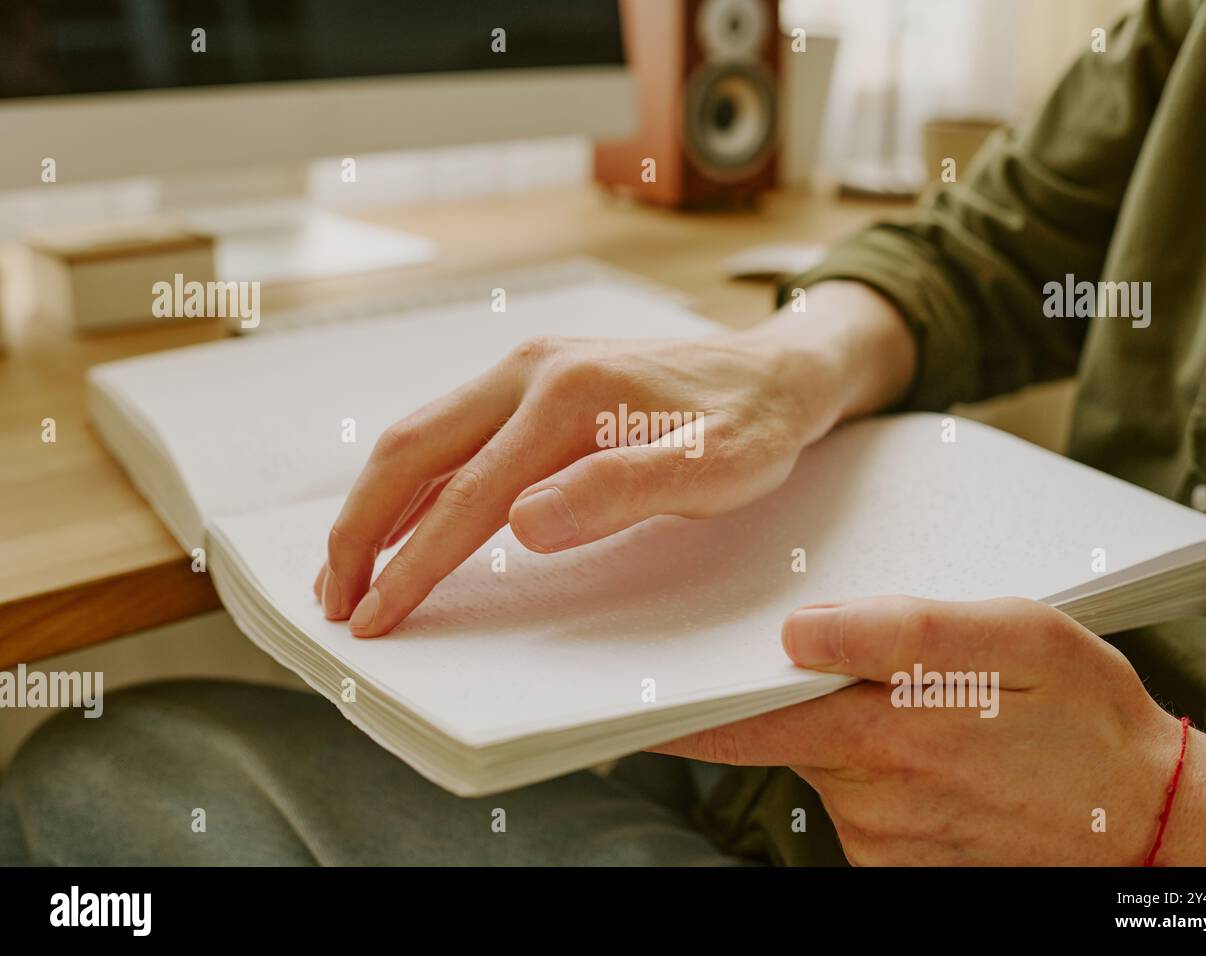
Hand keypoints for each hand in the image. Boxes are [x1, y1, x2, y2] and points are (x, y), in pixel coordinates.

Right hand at [316, 281, 917, 636]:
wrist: (775, 373)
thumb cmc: (753, 429)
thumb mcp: (715, 471)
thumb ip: (622, 491)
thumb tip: (523, 523)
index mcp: (571, 395)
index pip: (468, 494)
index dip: (415, 563)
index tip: (377, 618)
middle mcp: (533, 370)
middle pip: (413, 452)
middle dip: (361, 532)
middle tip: (333, 604)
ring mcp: (526, 369)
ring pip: (420, 438)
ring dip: (374, 505)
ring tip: (347, 571)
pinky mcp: (530, 380)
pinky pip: (449, 432)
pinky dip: (411, 483)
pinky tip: (403, 523)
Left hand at [657, 596, 1205, 864]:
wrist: (1146, 823)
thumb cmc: (1085, 715)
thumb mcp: (1021, 635)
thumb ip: (905, 631)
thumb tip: (803, 631)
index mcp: (888, 733)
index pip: (742, 720)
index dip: (682, 703)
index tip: (631, 683)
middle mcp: (871, 793)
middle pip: (773, 734)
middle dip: (758, 696)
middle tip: (759, 656)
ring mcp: (880, 835)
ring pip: (818, 760)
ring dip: (836, 725)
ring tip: (909, 701)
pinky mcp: (893, 859)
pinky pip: (852, 796)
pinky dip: (867, 764)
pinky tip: (925, 745)